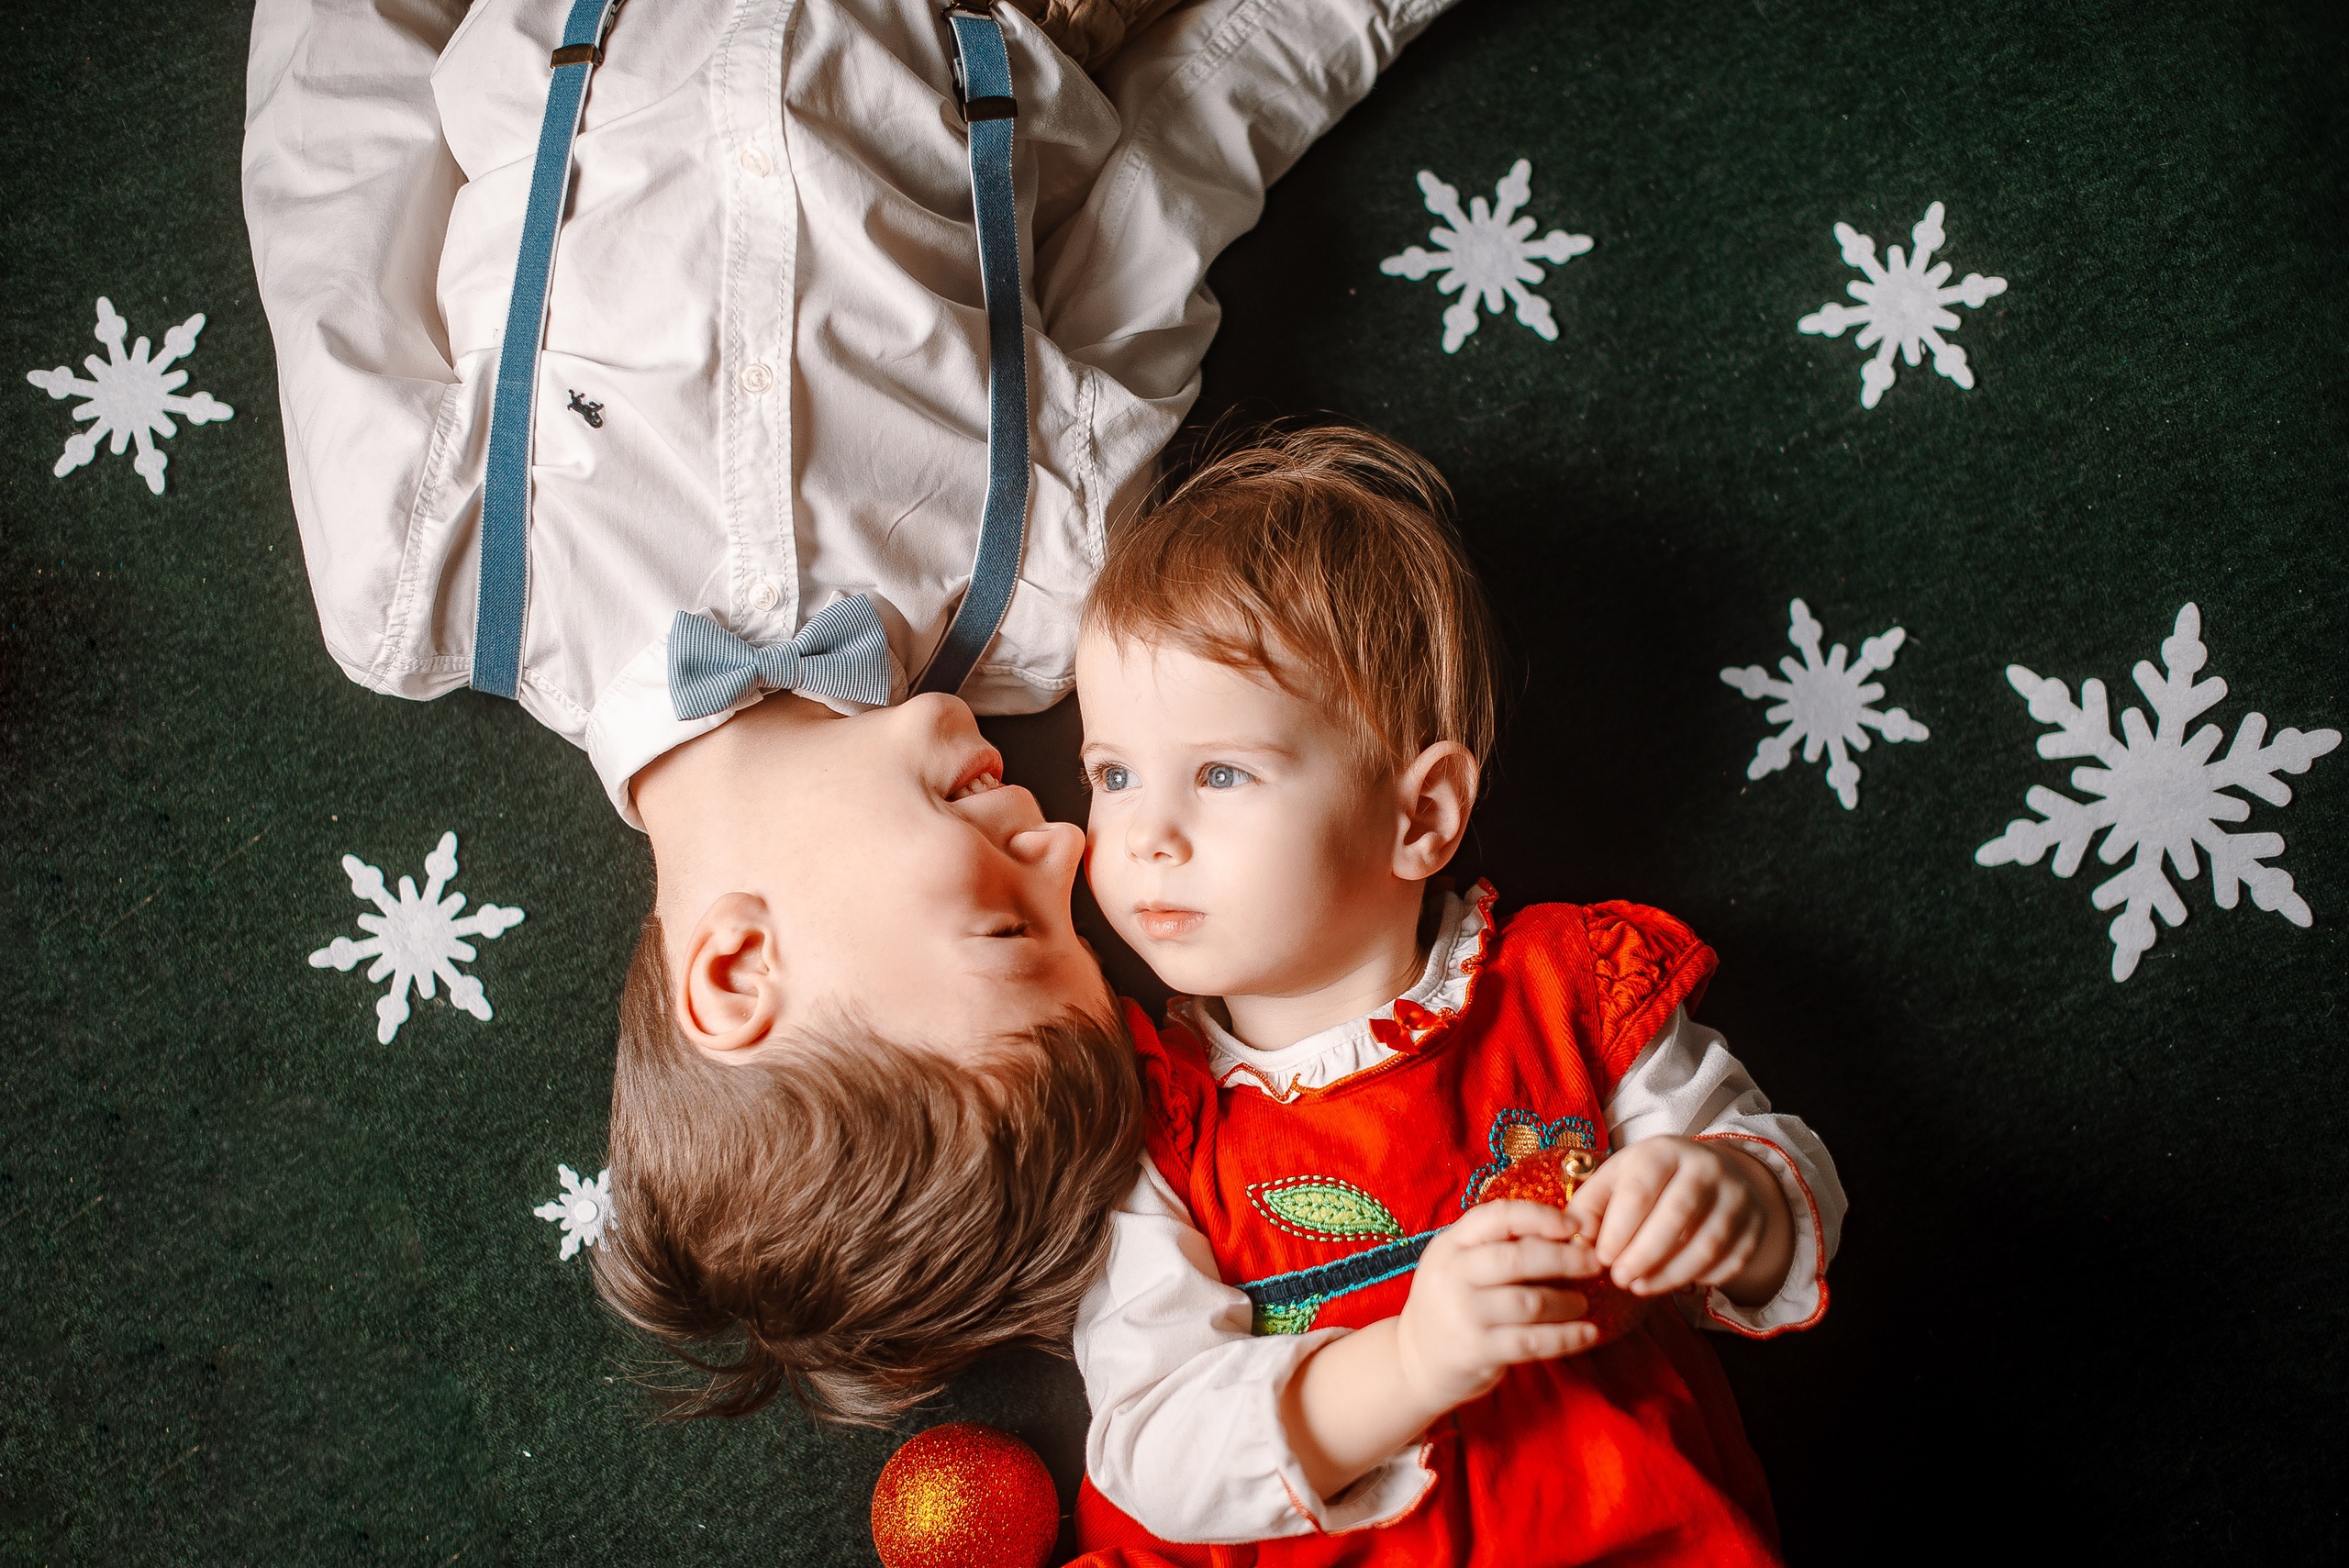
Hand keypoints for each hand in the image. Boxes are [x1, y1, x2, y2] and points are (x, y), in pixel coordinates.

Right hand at [1391, 1200, 1603, 1413]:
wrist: (1415, 1360)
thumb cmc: (1453, 1303)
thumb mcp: (1460, 1265)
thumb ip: (1499, 1247)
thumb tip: (1568, 1235)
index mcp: (1450, 1244)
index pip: (1498, 1216)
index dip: (1541, 1217)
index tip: (1575, 1226)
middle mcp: (1452, 1274)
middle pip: (1517, 1258)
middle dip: (1565, 1259)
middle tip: (1595, 1263)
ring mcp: (1463, 1314)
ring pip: (1530, 1302)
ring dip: (1567, 1302)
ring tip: (1583, 1302)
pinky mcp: (1476, 1350)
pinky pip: (1533, 1342)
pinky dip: (1567, 1337)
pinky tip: (1587, 1334)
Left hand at [1564, 1136, 1792, 1304]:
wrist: (1713, 1171)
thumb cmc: (1651, 1180)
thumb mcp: (1616, 1179)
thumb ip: (1590, 1206)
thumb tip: (1574, 1240)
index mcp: (1664, 1151)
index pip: (1640, 1190)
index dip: (1619, 1230)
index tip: (1602, 1259)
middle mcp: (1706, 1167)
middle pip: (1677, 1215)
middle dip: (1644, 1255)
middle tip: (1620, 1279)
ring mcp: (1737, 1197)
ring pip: (1707, 1243)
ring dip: (1670, 1274)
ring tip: (1641, 1287)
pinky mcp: (1754, 1226)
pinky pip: (1730, 1261)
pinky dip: (1701, 1278)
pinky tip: (1675, 1282)